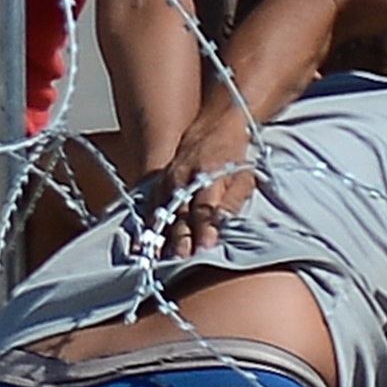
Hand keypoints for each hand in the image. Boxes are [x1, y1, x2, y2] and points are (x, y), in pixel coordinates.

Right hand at [149, 106, 259, 255]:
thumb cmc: (234, 157)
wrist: (217, 126)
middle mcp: (185, 178)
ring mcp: (169, 179)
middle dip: (180, 238)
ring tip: (156, 256)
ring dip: (160, 234)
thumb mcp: (244, 178)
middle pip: (181, 213)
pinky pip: (151, 204)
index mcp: (208, 177)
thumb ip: (233, 203)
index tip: (203, 249)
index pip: (205, 209)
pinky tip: (142, 242)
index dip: (204, 230)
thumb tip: (223, 228)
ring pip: (162, 210)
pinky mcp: (161, 180)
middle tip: (179, 260)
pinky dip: (148, 223)